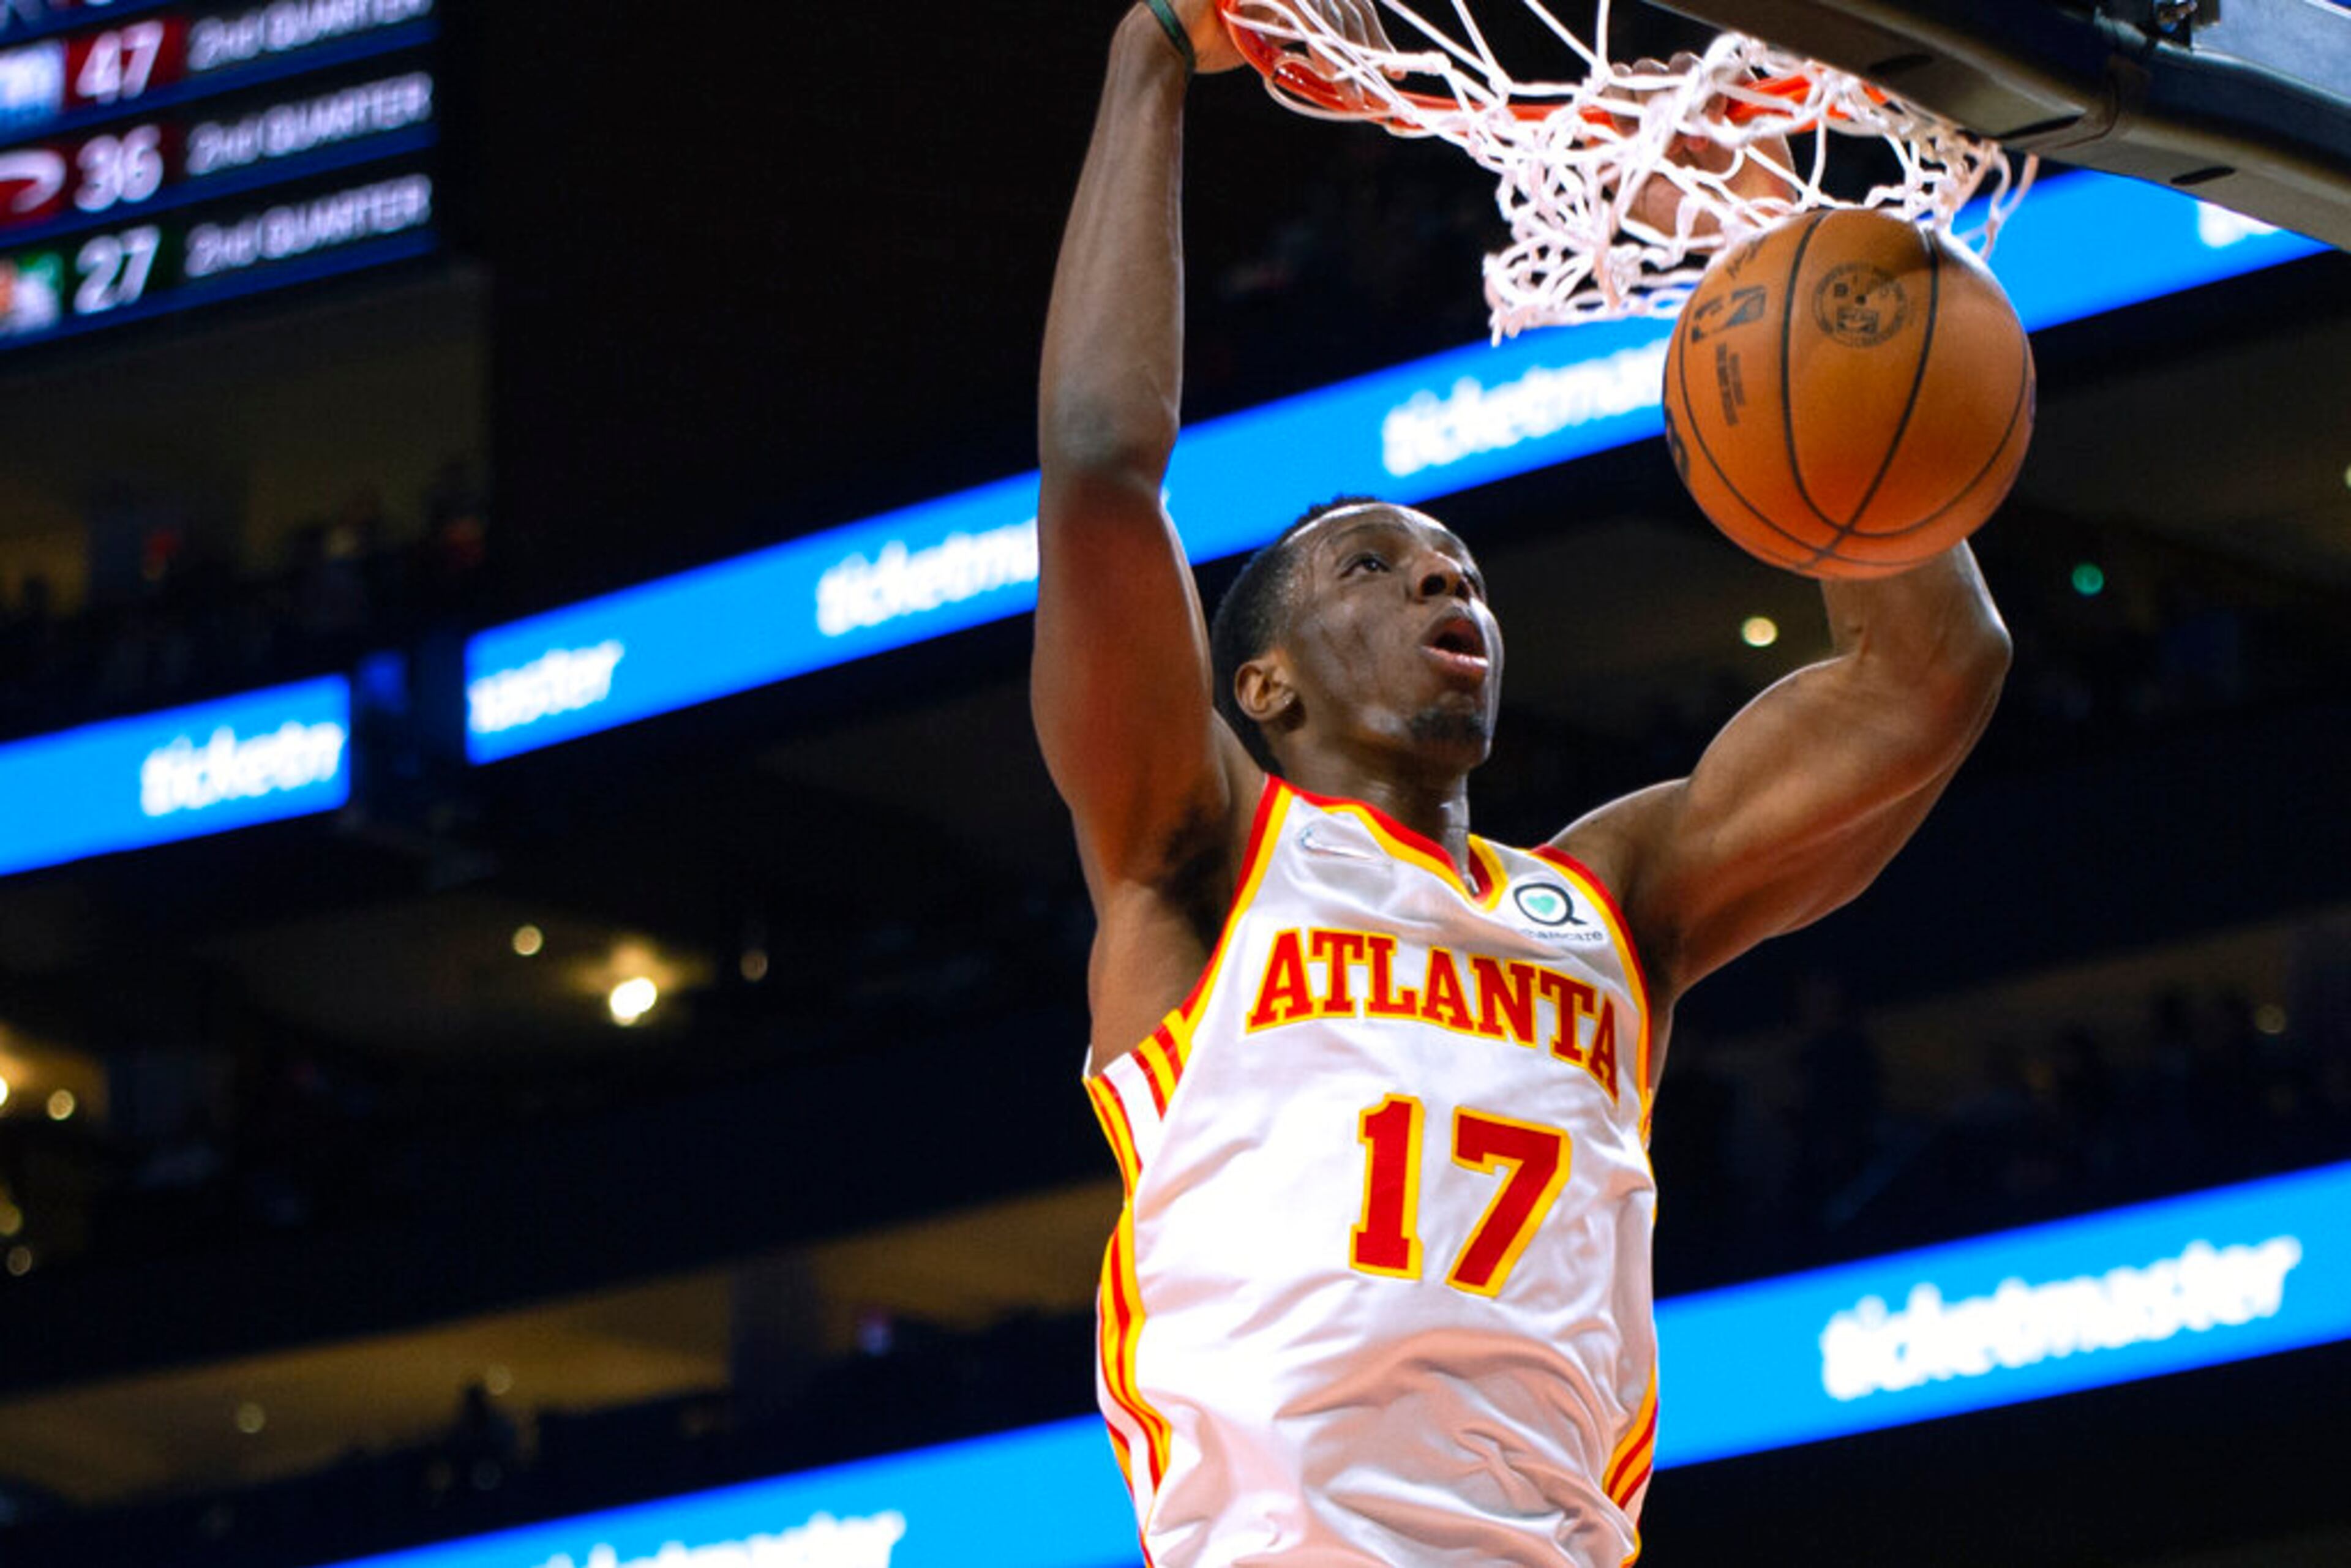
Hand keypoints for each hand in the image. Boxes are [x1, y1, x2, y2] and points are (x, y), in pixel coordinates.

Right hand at [1173, 0, 1398, 76]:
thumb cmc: (1210, 40)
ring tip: (1355, 93)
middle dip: (1370, 44)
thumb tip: (1335, 63)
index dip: (1370, 31)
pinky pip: (1303, 13)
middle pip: (1346, 1)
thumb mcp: (1269, 38)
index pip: (1344, 0)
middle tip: (1385, 79)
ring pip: (1329, 9)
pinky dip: (1320, 44)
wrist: (1164, 39)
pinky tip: (1329, 74)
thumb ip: (1300, 38)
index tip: (1390, 63)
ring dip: (1347, 55)